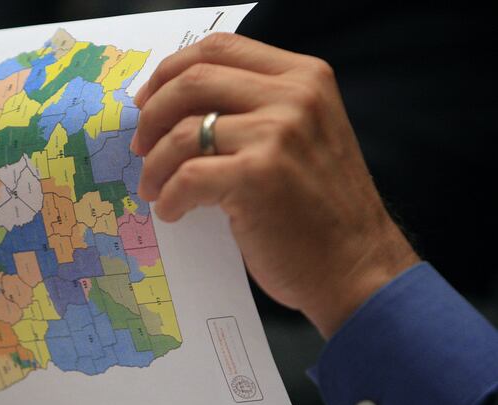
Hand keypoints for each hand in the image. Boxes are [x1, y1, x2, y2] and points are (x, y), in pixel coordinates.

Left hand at [131, 33, 418, 337]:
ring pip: (183, 132)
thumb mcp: (302, 134)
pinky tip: (173, 211)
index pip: (220, 47)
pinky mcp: (258, 176)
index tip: (148, 101)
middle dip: (153, 114)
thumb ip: (252, 107)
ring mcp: (278, 133)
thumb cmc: (320, 206)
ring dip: (154, 164)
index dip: (171, 71)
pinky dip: (169, 196)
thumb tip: (172, 102)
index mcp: (303, 76)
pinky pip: (187, 176)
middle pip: (193, 80)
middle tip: (140, 147)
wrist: (357, 265)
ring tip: (154, 188)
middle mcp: (294, 95)